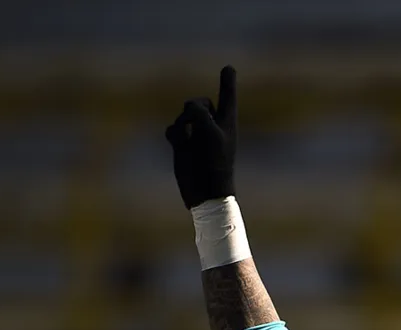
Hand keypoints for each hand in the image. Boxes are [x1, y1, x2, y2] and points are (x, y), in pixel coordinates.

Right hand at [165, 66, 236, 209]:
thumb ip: (199, 113)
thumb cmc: (215, 163)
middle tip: (196, 124)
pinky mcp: (183, 145)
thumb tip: (188, 108)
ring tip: (189, 142)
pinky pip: (173, 129)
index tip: (228, 68)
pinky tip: (178, 145)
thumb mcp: (211, 133)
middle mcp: (212, 125)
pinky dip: (175, 134)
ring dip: (183, 123)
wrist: (206, 191)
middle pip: (198, 101)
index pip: (227, 96)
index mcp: (227, 121)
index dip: (227, 82)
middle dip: (194, 108)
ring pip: (183, 115)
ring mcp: (196, 134)